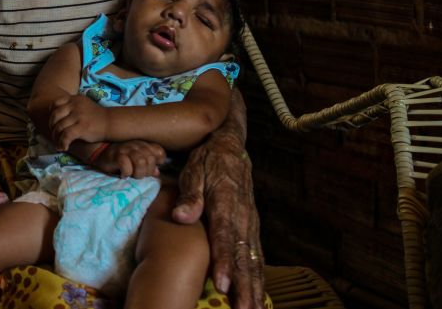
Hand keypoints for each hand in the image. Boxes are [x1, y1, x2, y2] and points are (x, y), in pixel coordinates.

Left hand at [49, 94, 108, 149]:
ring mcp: (78, 116)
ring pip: (59, 127)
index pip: (55, 104)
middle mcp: (75, 105)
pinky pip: (66, 136)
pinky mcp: (82, 127)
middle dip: (52, 127)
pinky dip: (62, 143)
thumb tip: (54, 115)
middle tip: (55, 135)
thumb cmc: (96, 116)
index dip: (51, 114)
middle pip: (55, 116)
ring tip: (58, 144)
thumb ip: (71, 106)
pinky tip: (64, 148)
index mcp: (74, 99)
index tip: (54, 123)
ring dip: (56, 138)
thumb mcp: (83, 104)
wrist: (110, 123)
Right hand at [92, 139, 164, 178]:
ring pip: (141, 163)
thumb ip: (148, 165)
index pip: (159, 152)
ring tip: (131, 175)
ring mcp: (126, 149)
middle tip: (137, 174)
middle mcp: (136, 144)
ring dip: (137, 173)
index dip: (157, 163)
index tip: (149, 168)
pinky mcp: (116, 155)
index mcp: (143, 144)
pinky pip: (126, 166)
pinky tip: (122, 174)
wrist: (99, 152)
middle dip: (146, 172)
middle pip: (150, 160)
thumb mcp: (135, 160)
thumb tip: (157, 173)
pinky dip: (126, 173)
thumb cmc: (119, 156)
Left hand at [173, 135, 264, 308]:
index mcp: (226, 203)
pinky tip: (257, 294)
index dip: (224, 262)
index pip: (225, 237)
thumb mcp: (193, 171)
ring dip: (255, 286)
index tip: (222, 284)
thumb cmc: (207, 161)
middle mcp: (243, 217)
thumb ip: (189, 195)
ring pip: (254, 259)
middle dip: (244, 285)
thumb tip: (182, 216)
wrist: (230, 147)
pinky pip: (257, 255)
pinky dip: (258, 277)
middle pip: (244, 256)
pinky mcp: (252, 227)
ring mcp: (250, 223)